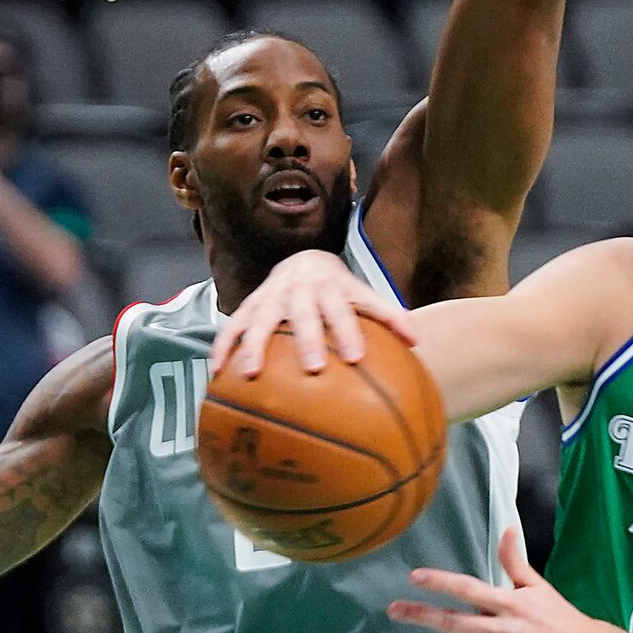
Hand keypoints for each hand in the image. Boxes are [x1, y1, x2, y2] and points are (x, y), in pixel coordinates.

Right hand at [207, 249, 415, 378]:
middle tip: (312, 368)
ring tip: (250, 373)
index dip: (348, 330)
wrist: (303, 259)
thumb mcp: (362, 295)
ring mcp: (269, 297)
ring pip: (259, 320)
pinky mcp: (248, 306)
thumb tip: (417, 342)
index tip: (356, 357)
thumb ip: (387, 316)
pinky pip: (230, 326)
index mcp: (329, 287)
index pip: (341, 308)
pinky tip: (215, 373)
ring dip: (253, 345)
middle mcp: (298, 290)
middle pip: (302, 314)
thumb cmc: (337, 289)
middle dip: (306, 339)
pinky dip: (222, 347)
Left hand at [389, 527, 621, 632]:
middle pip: (457, 624)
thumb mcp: (539, 587)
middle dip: (423, 617)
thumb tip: (507, 529)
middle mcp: (505, 632)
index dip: (442, 583)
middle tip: (392, 611)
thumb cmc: (560, 618)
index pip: (470, 590)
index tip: (414, 577)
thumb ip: (516, 561)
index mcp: (510, 605)